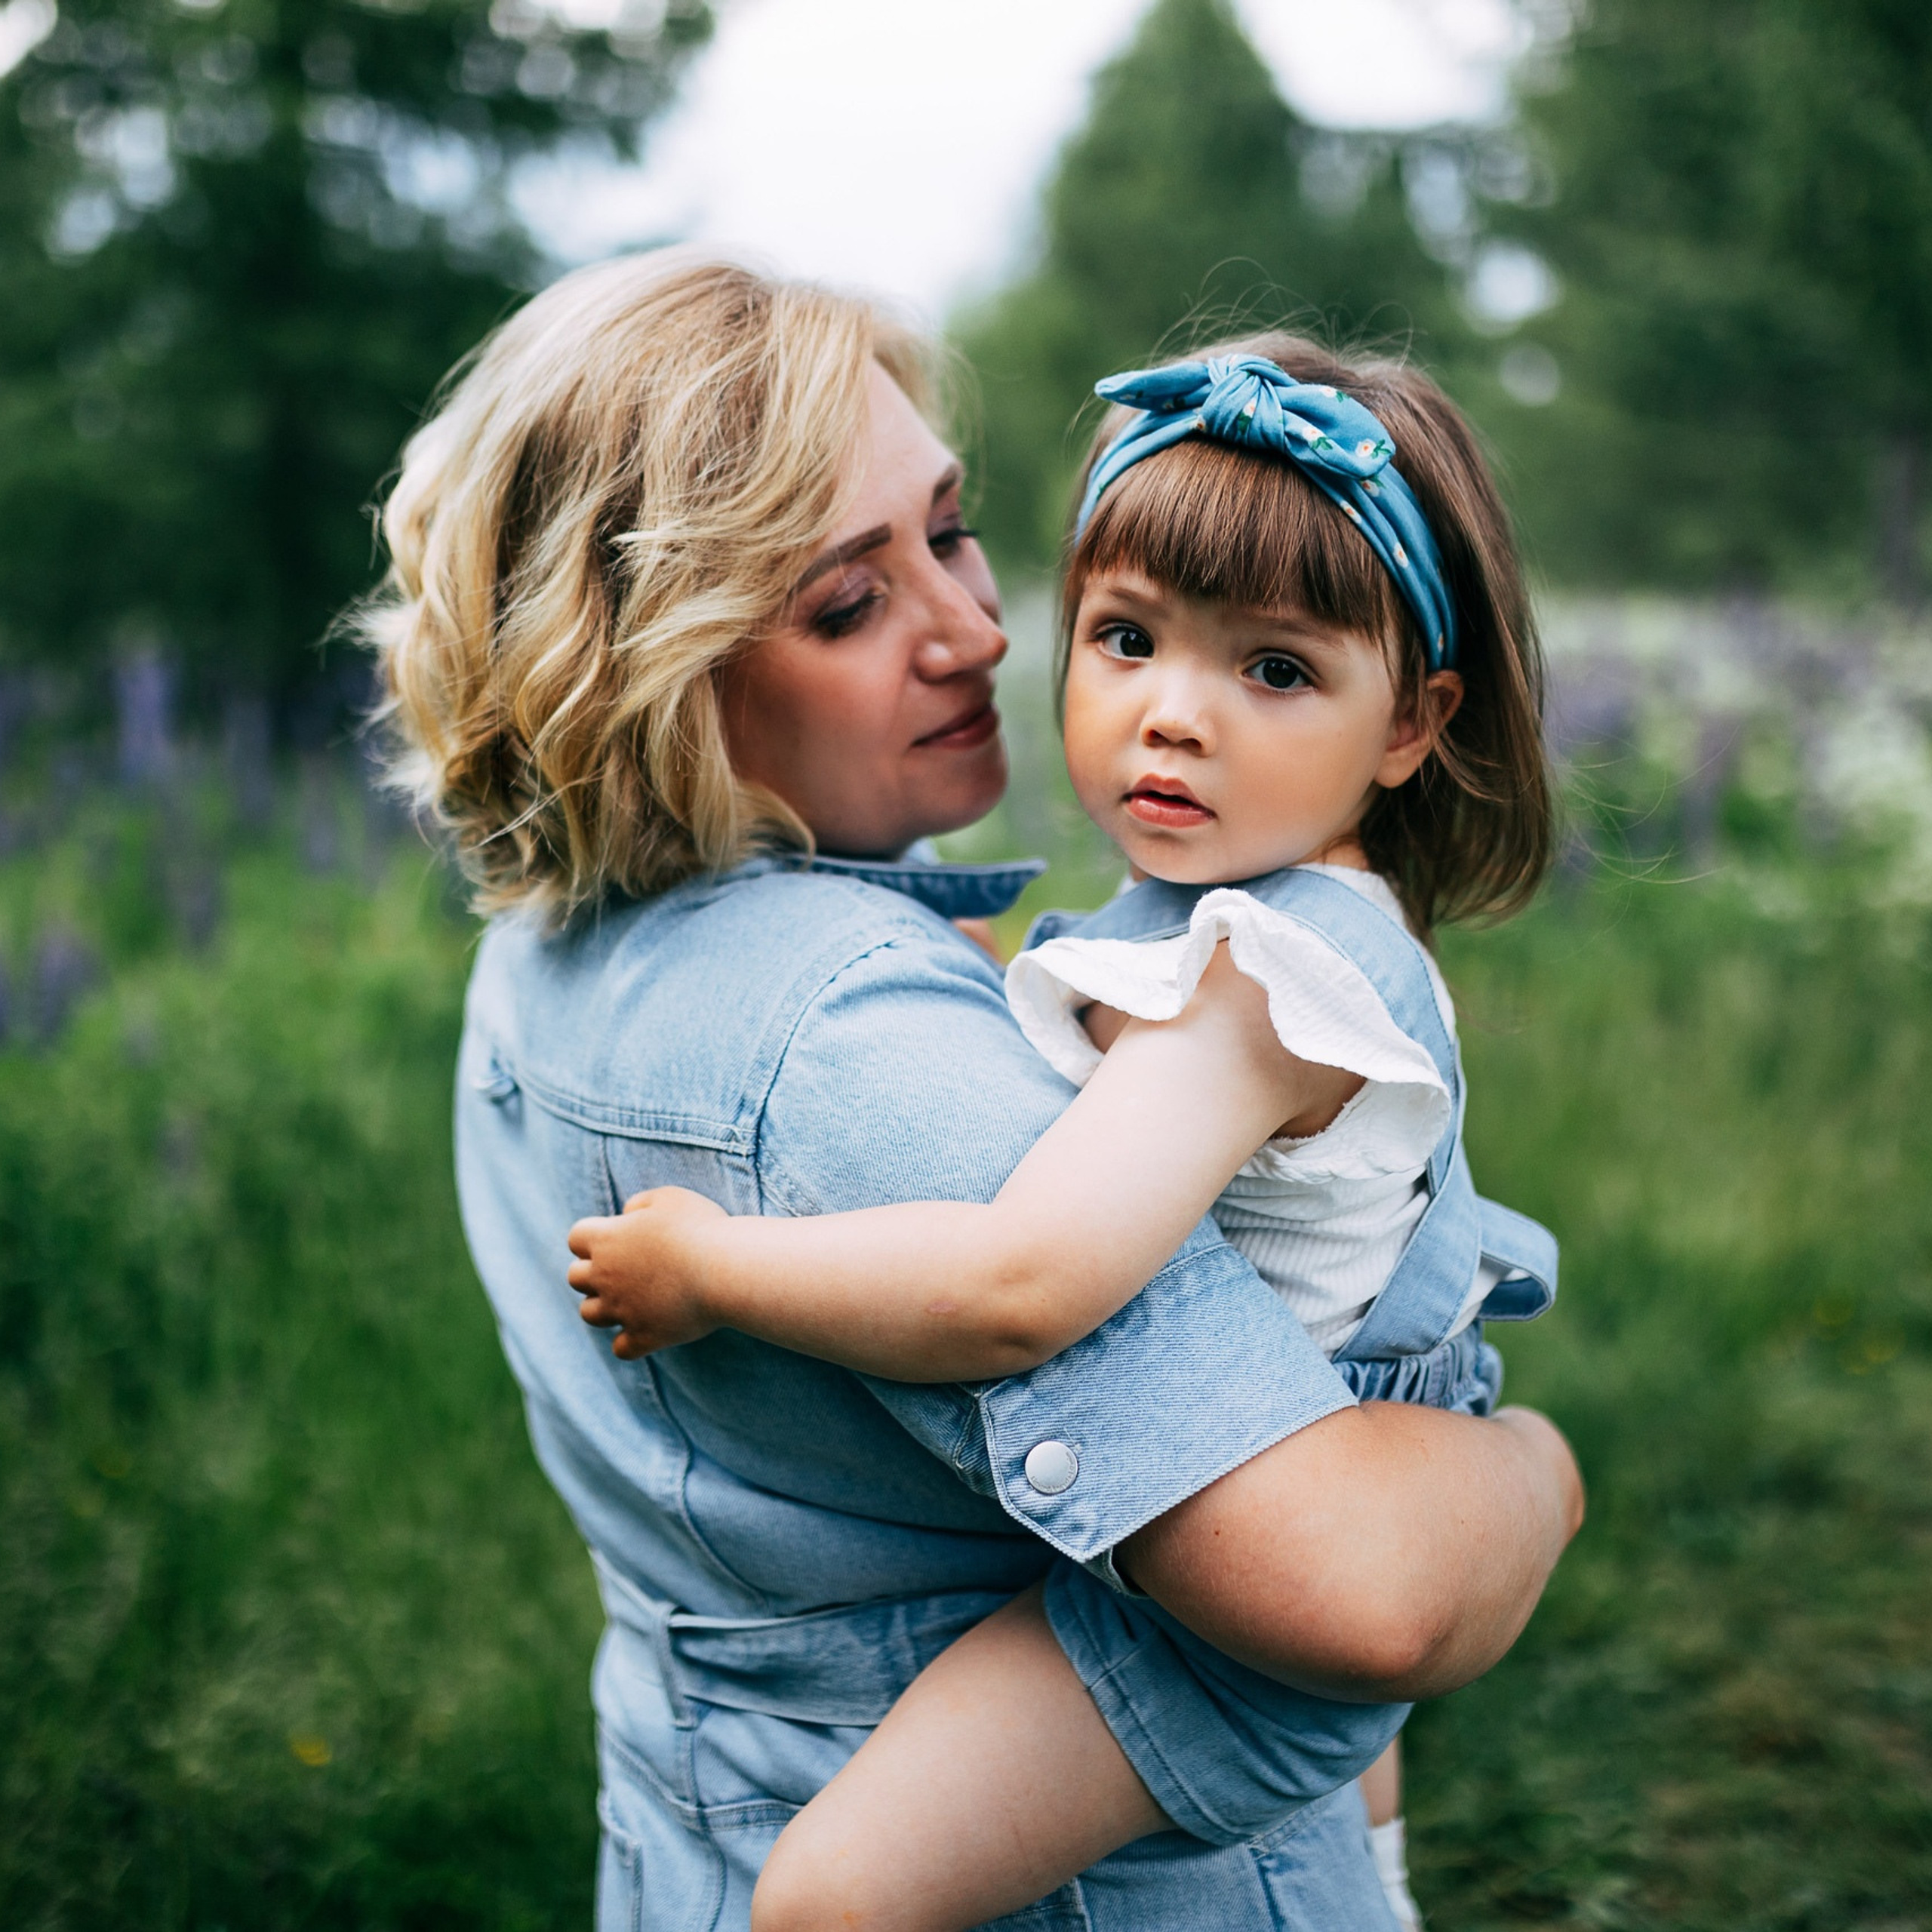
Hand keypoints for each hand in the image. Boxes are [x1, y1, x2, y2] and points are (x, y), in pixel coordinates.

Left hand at [566, 1187, 730, 1359]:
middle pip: (575, 1277)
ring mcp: (622, 1310)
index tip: (618, 1236)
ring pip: (589, 1314)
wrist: (725, 1269)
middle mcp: (605, 1276)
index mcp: (607, 1238)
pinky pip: (621, 1348)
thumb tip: (627, 1214)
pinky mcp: (644, 1336)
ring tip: (629, 1300)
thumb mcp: (669, 1198)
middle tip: (623, 1268)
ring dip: (604, 1307)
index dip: (594, 1236)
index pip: (576, 1237)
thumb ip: (640, 1203)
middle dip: (592, 1272)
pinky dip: (630, 1342)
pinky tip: (648, 1329)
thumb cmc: (700, 1227)